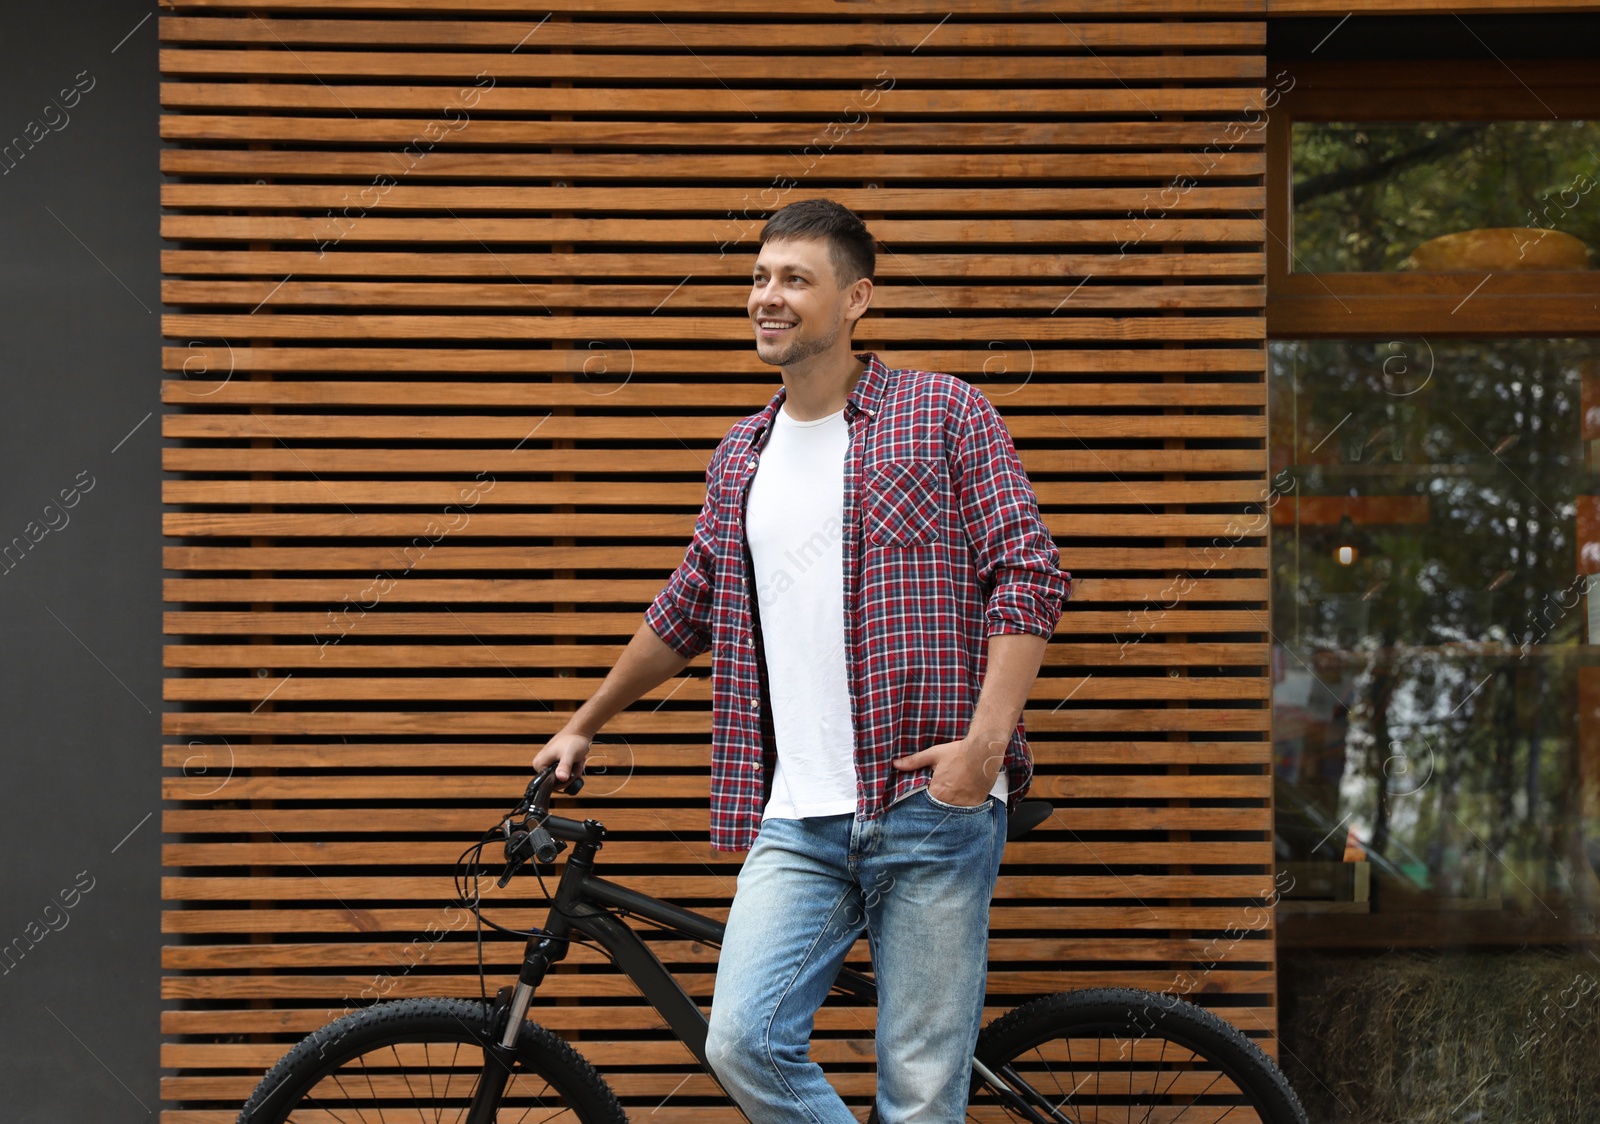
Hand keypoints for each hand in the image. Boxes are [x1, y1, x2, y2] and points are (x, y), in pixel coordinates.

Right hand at [532, 730, 592, 783]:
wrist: (580, 731)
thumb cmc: (573, 740)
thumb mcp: (569, 755)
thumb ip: (564, 767)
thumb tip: (561, 778)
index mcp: (539, 764)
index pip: (550, 784)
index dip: (564, 781)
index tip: (572, 771)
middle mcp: (542, 765)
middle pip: (558, 782)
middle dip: (571, 775)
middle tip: (577, 764)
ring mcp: (550, 764)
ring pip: (564, 777)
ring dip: (575, 771)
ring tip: (578, 760)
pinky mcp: (557, 763)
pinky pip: (567, 772)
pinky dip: (575, 768)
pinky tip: (578, 760)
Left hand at [892, 734, 1007, 806]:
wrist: (983, 752)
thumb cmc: (958, 753)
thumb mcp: (934, 755)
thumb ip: (914, 762)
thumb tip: (895, 764)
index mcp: (937, 792)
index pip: (926, 801)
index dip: (927, 795)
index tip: (932, 788)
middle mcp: (950, 802)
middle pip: (940, 806)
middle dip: (940, 799)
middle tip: (946, 787)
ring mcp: (964, 804)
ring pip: (953, 808)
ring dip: (952, 802)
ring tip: (955, 789)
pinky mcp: (976, 804)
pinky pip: (966, 809)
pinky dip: (964, 803)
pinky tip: (965, 792)